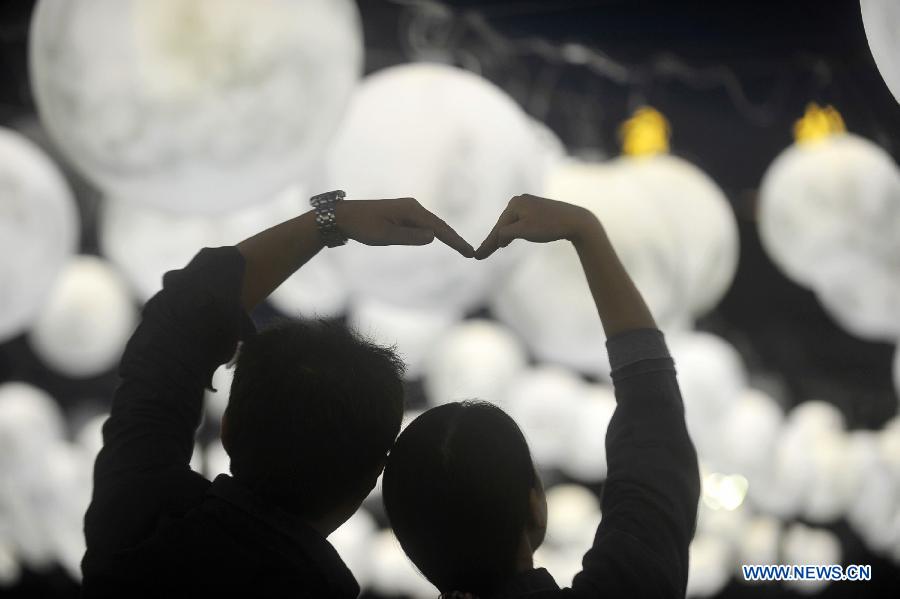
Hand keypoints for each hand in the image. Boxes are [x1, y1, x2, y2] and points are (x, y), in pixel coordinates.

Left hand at [335, 198, 473, 256]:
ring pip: (432, 225)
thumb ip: (410, 237)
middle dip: (455, 239)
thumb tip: (433, 237)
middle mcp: (413, 207)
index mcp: (411, 210)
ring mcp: (408, 210)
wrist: (344, 216)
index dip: (455, 240)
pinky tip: (440, 239)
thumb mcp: (386, 235)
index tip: (468, 251)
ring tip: (461, 248)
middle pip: (439, 225)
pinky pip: (423, 225)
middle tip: (470, 253)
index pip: (439, 228)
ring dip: (446, 236)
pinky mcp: (402, 215)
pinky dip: (434, 233)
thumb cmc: (362, 226)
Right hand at [474, 194, 598, 258]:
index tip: (477, 256)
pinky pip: (520, 223)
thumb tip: (498, 237)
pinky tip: (507, 240)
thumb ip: (506, 234)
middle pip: (503, 225)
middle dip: (492, 240)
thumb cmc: (549, 226)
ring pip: (511, 224)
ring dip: (502, 237)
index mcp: (514, 204)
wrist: (575, 220)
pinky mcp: (537, 210)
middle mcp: (519, 201)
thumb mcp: (524, 231)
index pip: (498, 228)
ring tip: (490, 249)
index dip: (487, 243)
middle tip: (480, 255)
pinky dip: (513, 233)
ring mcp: (528, 204)